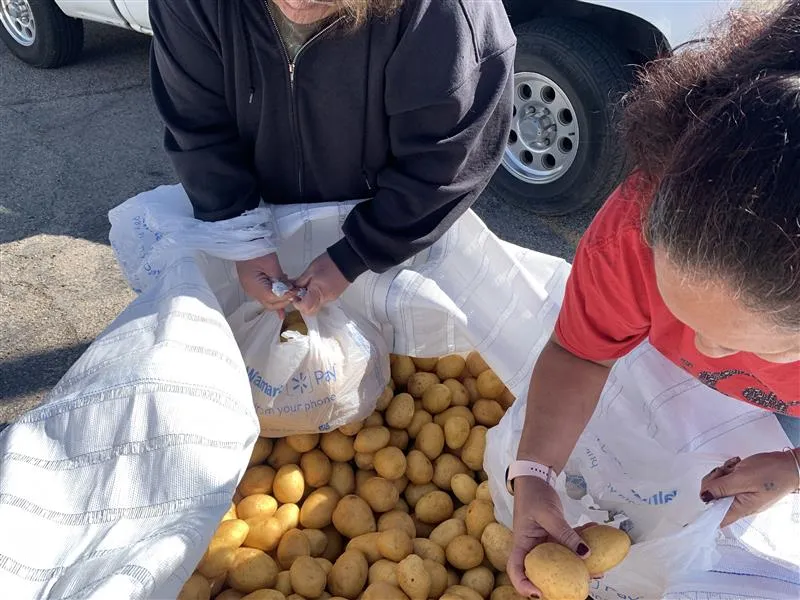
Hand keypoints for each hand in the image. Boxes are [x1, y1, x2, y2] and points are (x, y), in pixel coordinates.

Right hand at [236, 253, 298, 317]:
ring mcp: (251, 289)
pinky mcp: (253, 284)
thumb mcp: (272, 265)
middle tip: (295, 294)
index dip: (286, 296)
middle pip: (270, 304)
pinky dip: (274, 296)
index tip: (296, 291)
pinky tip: (283, 297)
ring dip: (280, 298)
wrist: (245, 243)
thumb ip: (281, 280)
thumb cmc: (257, 251)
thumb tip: (289, 290)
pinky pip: (265, 294)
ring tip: (290, 291)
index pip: (273, 299)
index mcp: (254, 286)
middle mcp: (251, 291)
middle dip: (284, 301)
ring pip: (268, 300)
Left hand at [293, 252, 349, 315]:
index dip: (297, 303)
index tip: (294, 295)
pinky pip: (322, 300)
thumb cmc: (330, 263)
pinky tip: (316, 285)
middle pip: (311, 310)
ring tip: (308, 286)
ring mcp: (331, 298)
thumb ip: (301, 281)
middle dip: (302, 304)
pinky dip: (316, 295)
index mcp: (318, 292)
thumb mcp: (311, 270)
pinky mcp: (335, 295)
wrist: (348, 260)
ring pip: (316, 305)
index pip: (305, 307)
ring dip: (309, 299)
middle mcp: (325, 298)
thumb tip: (293, 287)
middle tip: (299, 293)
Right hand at [508, 476, 591, 597]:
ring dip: (580, 564)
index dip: (523, 585)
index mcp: (522, 543)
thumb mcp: (549, 514)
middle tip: (585, 583)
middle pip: (543, 570)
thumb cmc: (534, 495)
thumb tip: (585, 553)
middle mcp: (533, 547)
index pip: (516, 569)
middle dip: (563, 581)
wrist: (536, 478)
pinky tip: (595, 532)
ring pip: (562, 560)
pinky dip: (582, 541)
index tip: (539, 593)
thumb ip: (565, 533)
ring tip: (600, 568)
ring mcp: (545, 543)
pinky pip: (569, 544)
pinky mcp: (555, 536)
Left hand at [701, 450, 799, 527]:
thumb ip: (721, 487)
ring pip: (719, 486)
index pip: (716, 520)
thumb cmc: (771, 472)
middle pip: (713, 498)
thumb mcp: (743, 478)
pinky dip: (729, 471)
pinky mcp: (743, 486)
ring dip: (721, 474)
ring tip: (734, 468)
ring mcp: (741, 495)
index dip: (704, 511)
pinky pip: (728, 480)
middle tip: (723, 472)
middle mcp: (739, 505)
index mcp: (739, 508)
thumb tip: (703, 496)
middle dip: (713, 482)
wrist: (791, 465)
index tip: (702, 494)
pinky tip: (737, 465)